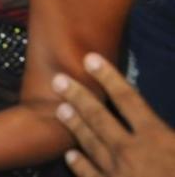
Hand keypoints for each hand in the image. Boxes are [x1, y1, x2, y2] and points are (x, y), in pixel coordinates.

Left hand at [54, 53, 174, 176]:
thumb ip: (174, 131)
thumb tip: (167, 123)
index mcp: (157, 138)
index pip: (128, 99)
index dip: (109, 77)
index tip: (91, 58)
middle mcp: (132, 152)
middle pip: (99, 118)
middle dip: (78, 97)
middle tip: (59, 80)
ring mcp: (118, 174)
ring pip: (91, 144)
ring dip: (75, 125)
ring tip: (60, 109)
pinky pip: (90, 176)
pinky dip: (79, 164)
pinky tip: (70, 155)